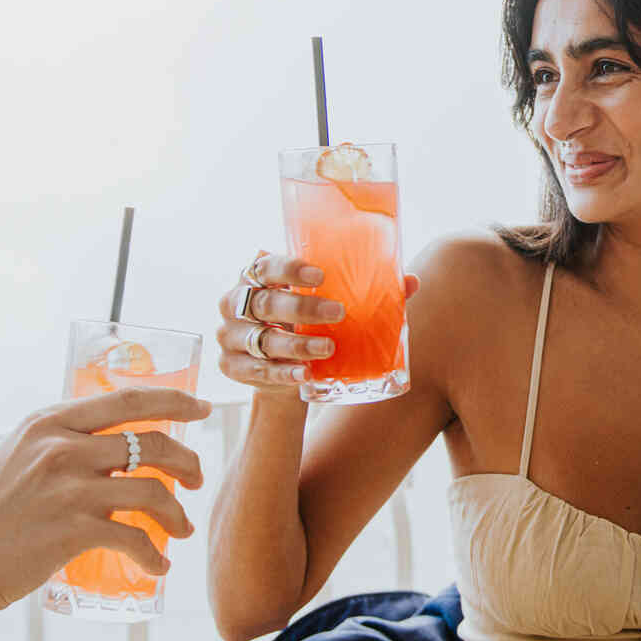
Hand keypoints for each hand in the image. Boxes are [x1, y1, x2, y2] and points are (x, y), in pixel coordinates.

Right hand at [0, 386, 211, 622]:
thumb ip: (57, 446)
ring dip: (178, 513)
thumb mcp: (16, 459)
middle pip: (152, 442)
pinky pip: (136, 540)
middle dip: (187, 460)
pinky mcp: (72, 532)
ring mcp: (68, 489)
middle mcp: (60, 447)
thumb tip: (110, 447)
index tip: (202, 406)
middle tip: (196, 478)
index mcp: (48, 422)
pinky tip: (158, 566)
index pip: (128, 399)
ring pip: (154, 491)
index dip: (175, 400)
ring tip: (180, 530)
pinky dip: (154, 556)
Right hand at [217, 251, 419, 392]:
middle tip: (338, 312)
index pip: (266, 266)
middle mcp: (236, 303)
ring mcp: (230, 336)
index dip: (289, 269)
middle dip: (301, 309)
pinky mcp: (231, 367)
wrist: (283, 370)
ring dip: (296, 345)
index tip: (321, 276)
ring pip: (261, 339)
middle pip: (264, 303)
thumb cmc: (307, 325)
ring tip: (328, 347)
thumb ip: (366, 291)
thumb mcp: (328, 305)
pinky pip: (256, 370)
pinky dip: (282, 373)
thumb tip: (411, 282)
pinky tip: (305, 375)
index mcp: (256, 277)